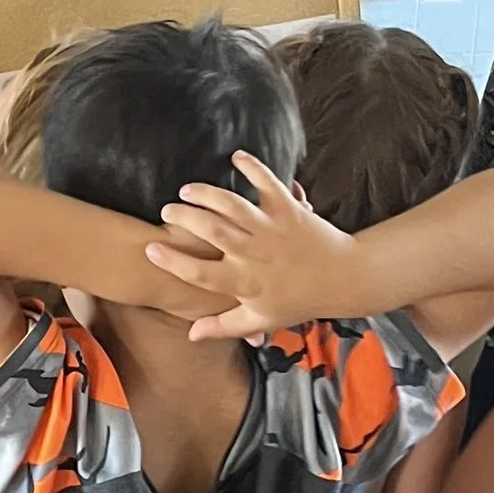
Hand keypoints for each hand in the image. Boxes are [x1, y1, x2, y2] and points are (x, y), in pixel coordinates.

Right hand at [145, 152, 355, 338]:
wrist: (343, 279)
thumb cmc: (299, 301)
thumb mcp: (260, 318)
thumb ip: (224, 326)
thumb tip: (192, 335)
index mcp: (244, 282)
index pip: (199, 273)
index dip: (172, 261)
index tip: (150, 249)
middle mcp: (254, 254)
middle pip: (210, 230)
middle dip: (183, 217)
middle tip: (167, 210)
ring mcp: (271, 229)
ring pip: (232, 205)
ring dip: (207, 193)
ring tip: (188, 190)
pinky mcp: (288, 209)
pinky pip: (267, 183)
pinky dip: (252, 167)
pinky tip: (236, 157)